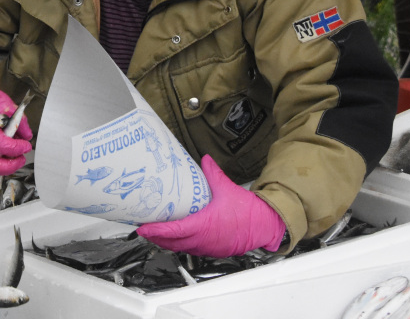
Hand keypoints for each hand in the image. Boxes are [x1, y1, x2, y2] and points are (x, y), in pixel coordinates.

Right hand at [0, 78, 31, 175]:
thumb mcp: (2, 101)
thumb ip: (17, 118)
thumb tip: (27, 134)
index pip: (1, 145)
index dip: (17, 148)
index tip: (26, 145)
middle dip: (9, 167)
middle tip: (21, 159)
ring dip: (5, 165)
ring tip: (16, 154)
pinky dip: (0, 159)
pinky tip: (7, 150)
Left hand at [136, 155, 285, 256]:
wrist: (266, 225)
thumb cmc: (250, 212)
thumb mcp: (227, 188)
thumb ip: (212, 173)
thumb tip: (204, 160)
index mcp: (204, 226)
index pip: (173, 231)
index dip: (156, 230)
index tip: (143, 227)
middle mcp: (204, 240)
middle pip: (172, 243)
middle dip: (156, 236)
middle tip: (143, 227)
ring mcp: (208, 247)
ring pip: (180, 248)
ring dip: (167, 241)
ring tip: (155, 231)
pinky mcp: (213, 249)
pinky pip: (191, 249)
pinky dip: (180, 243)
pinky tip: (177, 236)